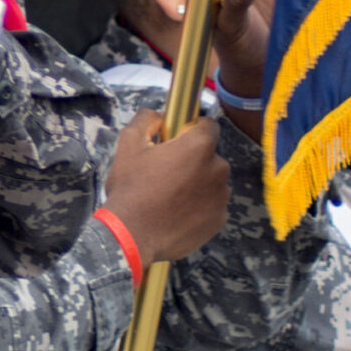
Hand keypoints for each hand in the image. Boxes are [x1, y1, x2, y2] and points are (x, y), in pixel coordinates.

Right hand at [101, 110, 228, 261]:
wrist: (132, 236)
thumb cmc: (131, 188)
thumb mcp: (129, 145)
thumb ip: (146, 119)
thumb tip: (159, 115)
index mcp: (200, 146)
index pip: (208, 125)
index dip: (191, 130)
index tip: (176, 141)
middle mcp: (219, 168)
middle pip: (210, 156)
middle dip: (193, 161)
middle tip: (167, 174)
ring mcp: (221, 197)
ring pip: (212, 182)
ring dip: (198, 185)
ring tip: (171, 199)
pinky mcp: (220, 220)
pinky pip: (212, 207)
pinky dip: (200, 208)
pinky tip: (177, 215)